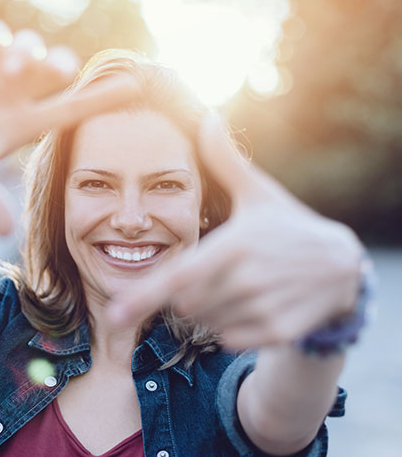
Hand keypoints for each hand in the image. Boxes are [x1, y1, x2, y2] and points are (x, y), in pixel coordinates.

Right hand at [0, 19, 136, 233]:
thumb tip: (5, 231)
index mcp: (23, 125)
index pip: (73, 108)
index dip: (103, 98)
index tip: (135, 86)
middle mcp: (14, 96)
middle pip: (55, 71)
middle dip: (62, 65)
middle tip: (58, 72)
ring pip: (28, 48)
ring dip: (28, 53)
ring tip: (11, 69)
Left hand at [108, 113, 363, 349]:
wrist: (343, 265)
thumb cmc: (289, 225)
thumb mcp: (258, 192)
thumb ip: (225, 160)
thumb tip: (207, 117)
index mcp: (234, 245)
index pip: (178, 277)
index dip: (143, 295)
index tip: (114, 313)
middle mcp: (246, 280)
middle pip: (185, 303)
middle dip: (184, 293)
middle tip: (212, 273)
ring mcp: (264, 308)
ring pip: (205, 322)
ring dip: (207, 309)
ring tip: (234, 286)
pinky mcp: (277, 331)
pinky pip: (230, 338)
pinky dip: (228, 326)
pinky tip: (247, 304)